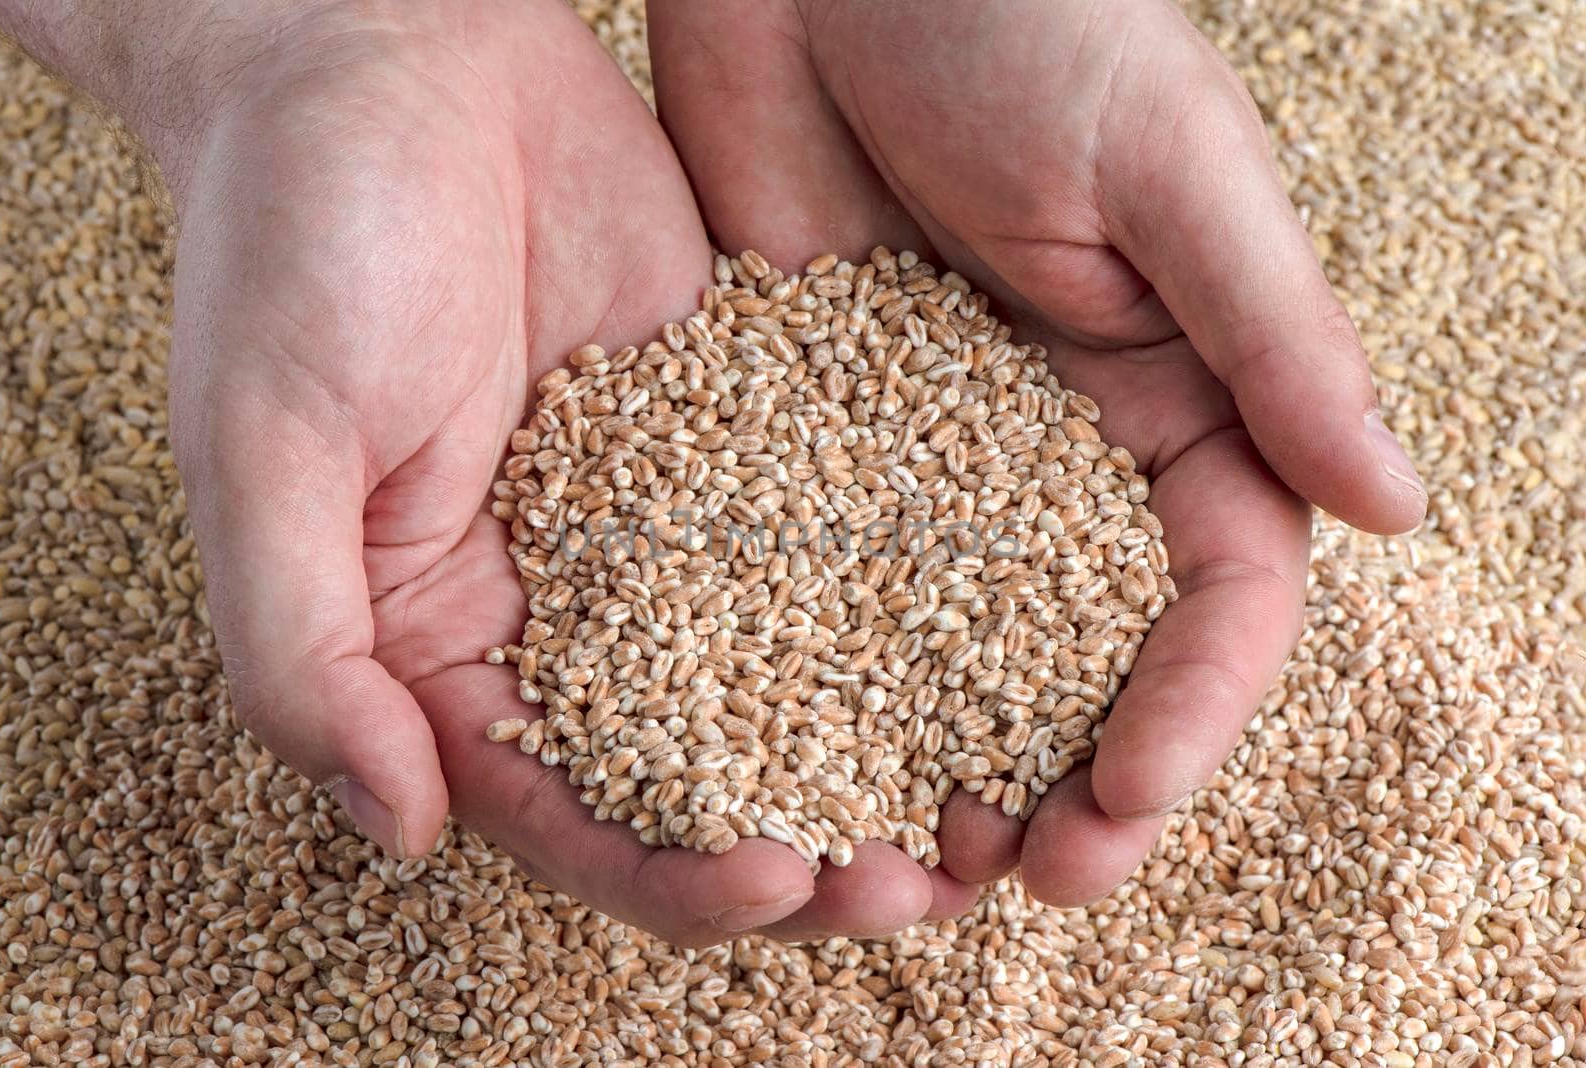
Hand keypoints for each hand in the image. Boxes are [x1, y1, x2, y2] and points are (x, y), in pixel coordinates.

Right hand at [149, 1, 978, 944]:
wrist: (392, 60)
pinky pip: (820, 534)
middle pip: (693, 772)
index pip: (557, 812)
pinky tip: (992, 626)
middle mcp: (556, 608)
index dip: (666, 873)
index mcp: (436, 645)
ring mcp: (654, 527)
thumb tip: (398, 830)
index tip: (781, 882)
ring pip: (778, 674)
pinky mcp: (728, 438)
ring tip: (982, 791)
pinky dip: (899, 594)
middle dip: (802, 835)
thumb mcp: (266, 453)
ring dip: (874, 745)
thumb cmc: (293, 241)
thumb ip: (305, 652)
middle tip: (920, 879)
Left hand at [649, 0, 1426, 902]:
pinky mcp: (800, 428)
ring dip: (933, 751)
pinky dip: (801, 662)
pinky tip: (768, 742)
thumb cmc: (1020, 12)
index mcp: (1179, 393)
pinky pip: (810, 567)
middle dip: (1066, 770)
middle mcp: (1054, 445)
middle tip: (1018, 878)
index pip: (1217, 590)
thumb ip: (1271, 338)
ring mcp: (921, 450)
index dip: (1191, 707)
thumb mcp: (1170, 166)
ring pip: (943, 638)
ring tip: (895, 855)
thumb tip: (1397, 509)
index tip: (1128, 799)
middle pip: (1081, 646)